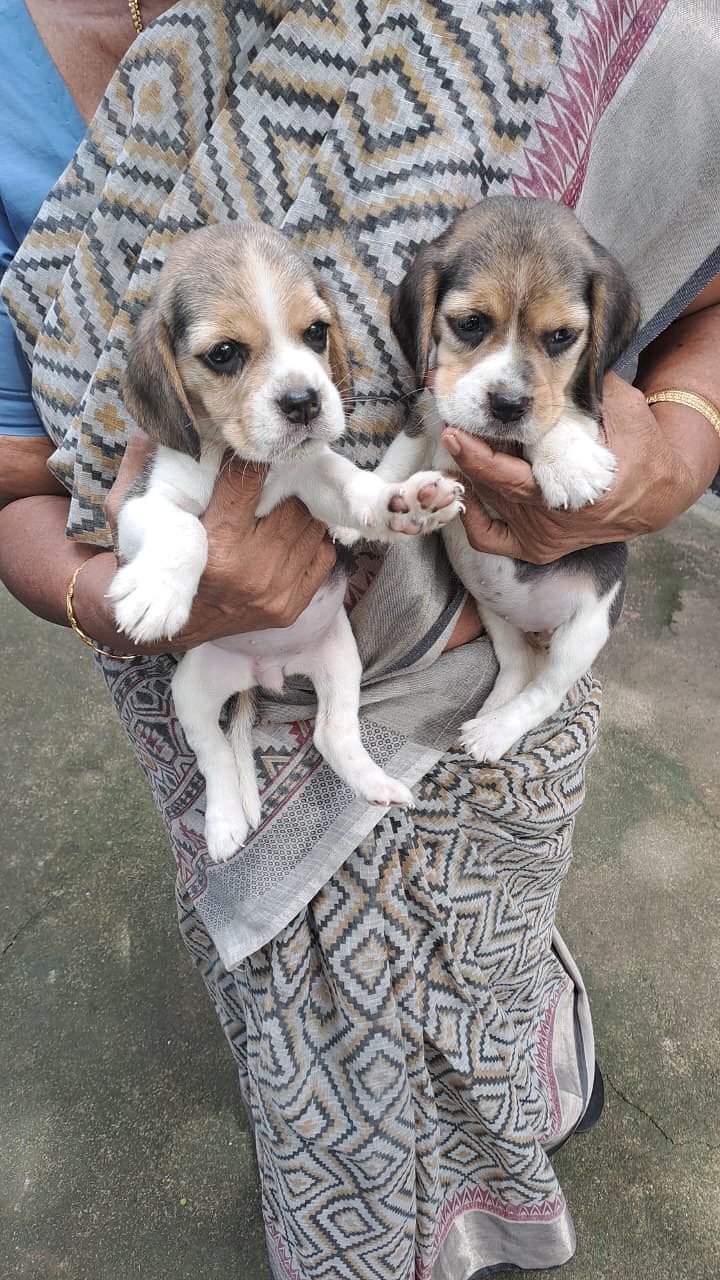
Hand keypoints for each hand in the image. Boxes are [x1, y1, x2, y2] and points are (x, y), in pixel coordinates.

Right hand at [104, 430, 336, 648]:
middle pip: (288, 504)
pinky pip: (321, 556)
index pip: (246, 482)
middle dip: (284, 483)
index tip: (254, 449)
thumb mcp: (129, 516)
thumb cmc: (151, 564)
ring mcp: (273, 592)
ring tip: (286, 498)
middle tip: (278, 470)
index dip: (252, 459)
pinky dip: (313, 538)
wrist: (165, 627)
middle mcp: (248, 571)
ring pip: (309, 528)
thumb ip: (137, 470)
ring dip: (300, 509)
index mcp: (214, 546)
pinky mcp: (289, 608)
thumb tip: (150, 428)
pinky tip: (295, 530)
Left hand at [442, 375, 702, 563]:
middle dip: (465, 458)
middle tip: (448, 427)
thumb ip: (591, 388)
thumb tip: (560, 353)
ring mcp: (542, 539)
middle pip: (494, 491)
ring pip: (487, 510)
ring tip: (453, 446)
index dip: (478, 456)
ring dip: (465, 478)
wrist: (657, 495)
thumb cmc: (641, 449)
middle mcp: (555, 524)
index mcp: (578, 496)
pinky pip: (489, 540)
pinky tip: (463, 486)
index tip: (455, 433)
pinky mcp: (535, 548)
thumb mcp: (623, 411)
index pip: (513, 478)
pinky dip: (470, 518)